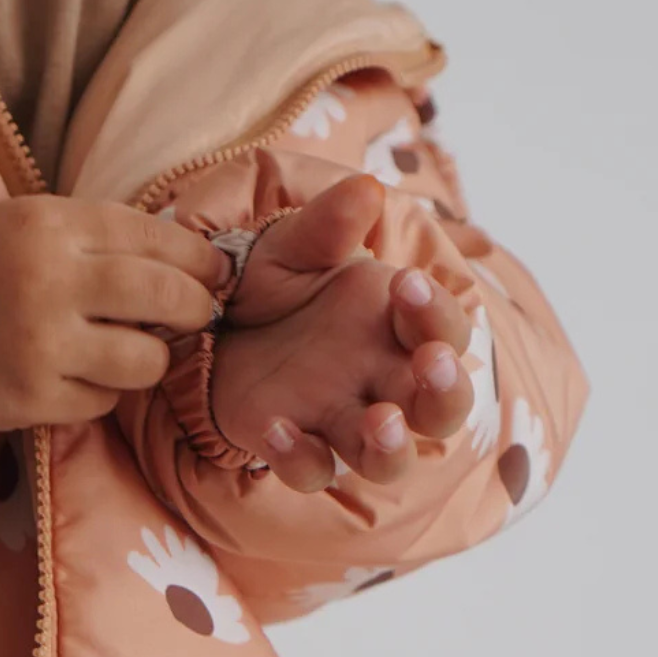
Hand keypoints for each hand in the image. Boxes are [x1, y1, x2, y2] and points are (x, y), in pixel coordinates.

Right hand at [0, 196, 231, 432]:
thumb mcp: (9, 222)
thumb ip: (81, 233)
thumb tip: (167, 253)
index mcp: (47, 224)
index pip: (155, 237)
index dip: (197, 259)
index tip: (214, 273)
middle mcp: (50, 280)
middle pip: (168, 298)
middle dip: (196, 310)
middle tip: (196, 317)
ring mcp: (40, 344)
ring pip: (145, 361)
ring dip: (147, 359)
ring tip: (125, 352)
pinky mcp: (28, 399)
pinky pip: (101, 402)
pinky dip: (99, 393)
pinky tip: (73, 378)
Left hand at [212, 175, 472, 489]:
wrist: (211, 322)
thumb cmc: (274, 284)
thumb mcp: (292, 246)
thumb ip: (328, 226)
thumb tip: (365, 187)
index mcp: (396, 327)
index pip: (445, 328)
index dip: (437, 312)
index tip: (407, 284)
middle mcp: (381, 379)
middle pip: (442, 407)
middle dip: (446, 390)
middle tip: (430, 364)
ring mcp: (339, 418)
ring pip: (391, 458)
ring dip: (394, 447)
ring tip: (379, 423)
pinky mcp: (292, 445)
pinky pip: (312, 469)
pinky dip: (300, 457)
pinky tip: (276, 427)